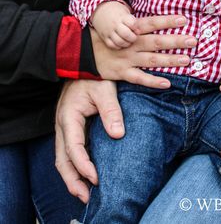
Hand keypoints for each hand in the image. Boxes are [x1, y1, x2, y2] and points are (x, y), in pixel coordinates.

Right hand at [55, 79, 121, 202]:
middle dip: (73, 181)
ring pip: (63, 158)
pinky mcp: (71, 128)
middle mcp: (63, 125)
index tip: (96, 178)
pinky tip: (87, 175)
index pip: (73, 148)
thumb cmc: (95, 74)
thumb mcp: (105, 89)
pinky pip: (70, 152)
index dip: (84, 166)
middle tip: (86, 198)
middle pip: (62, 160)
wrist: (85, 62)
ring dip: (73, 177)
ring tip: (86, 194)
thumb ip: (111, 111)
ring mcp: (65, 127)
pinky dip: (76, 166)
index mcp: (69, 117)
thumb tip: (118, 135)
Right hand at [91, 1, 136, 48]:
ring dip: (126, 43)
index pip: (132, 23)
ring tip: (128, 41)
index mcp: (122, 16)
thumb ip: (132, 21)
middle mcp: (115, 24)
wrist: (100, 10)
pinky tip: (121, 43)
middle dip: (133, 38)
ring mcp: (109, 31)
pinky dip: (118, 46)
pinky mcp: (104, 37)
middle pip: (126, 34)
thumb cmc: (117, 12)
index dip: (136, 28)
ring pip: (119, 41)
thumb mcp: (125, 12)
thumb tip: (138, 32)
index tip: (136, 29)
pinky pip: (111, 45)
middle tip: (133, 37)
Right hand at [92, 14, 196, 84]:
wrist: (83, 51)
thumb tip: (159, 21)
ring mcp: (127, 59)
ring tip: (187, 60)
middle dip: (176, 41)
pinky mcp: (122, 73)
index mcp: (131, 30)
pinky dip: (153, 81)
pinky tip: (167, 83)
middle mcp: (131, 44)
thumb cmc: (108, 36)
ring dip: (170, 60)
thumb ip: (139, 26)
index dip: (167, 21)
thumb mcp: (121, 26)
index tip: (184, 19)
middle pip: (156, 41)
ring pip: (151, 60)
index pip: (152, 23)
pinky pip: (139, 78)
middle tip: (194, 40)